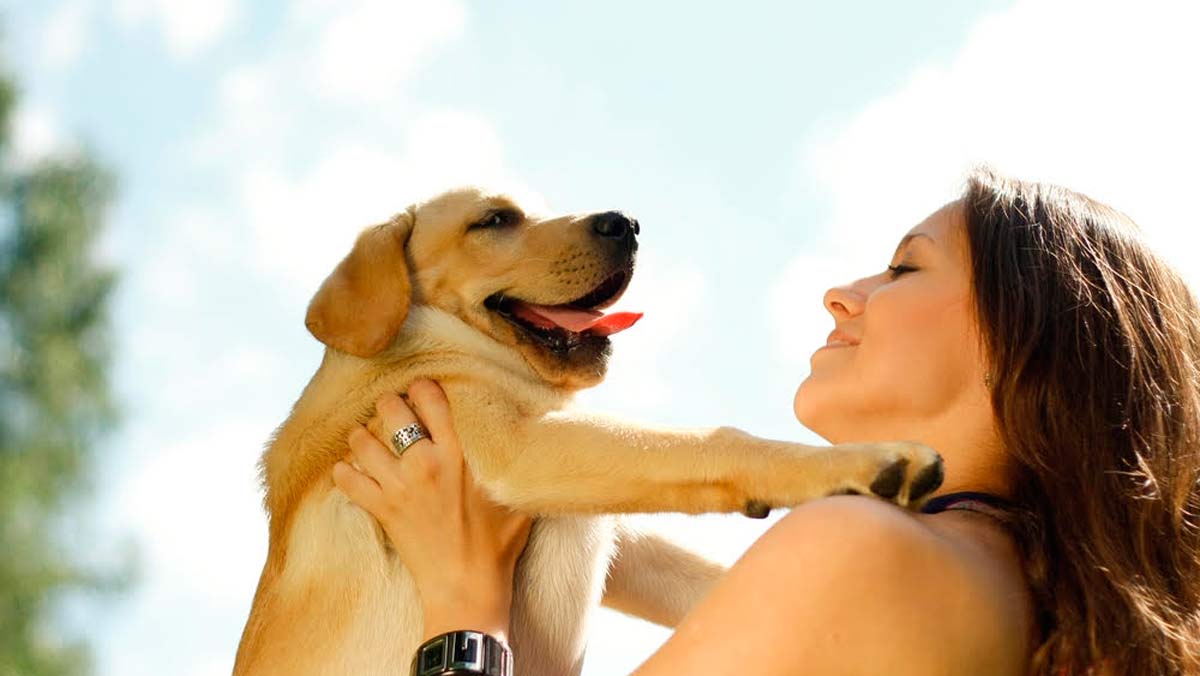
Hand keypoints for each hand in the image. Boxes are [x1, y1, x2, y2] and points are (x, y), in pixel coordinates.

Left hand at [331, 379, 532, 642]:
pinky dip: (344, 472)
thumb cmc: (498, 545)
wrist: (467, 588)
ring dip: (362, 436)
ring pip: (363, 442)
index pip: (431, 401)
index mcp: (458, 455)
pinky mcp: (382, 511)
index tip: (420, 388)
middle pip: (392, 412)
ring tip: (367, 435)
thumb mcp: (515, 497)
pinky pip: (348, 481)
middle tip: (392, 409)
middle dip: (389, 405)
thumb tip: (530, 440)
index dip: (422, 388)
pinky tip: (348, 469)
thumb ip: (513, 466)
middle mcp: (425, 463)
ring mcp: (398, 487)